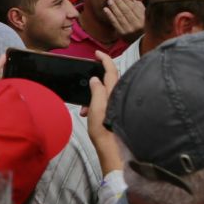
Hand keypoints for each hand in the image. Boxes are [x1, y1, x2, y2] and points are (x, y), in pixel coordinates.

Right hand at [82, 51, 122, 172]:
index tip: (96, 53)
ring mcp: (119, 104)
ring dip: (92, 96)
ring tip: (84, 109)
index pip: (111, 69)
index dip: (104, 59)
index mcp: (114, 92)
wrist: (114, 150)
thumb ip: (96, 91)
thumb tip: (95, 79)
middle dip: (94, 82)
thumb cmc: (105, 131)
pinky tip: (89, 114)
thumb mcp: (96, 108)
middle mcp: (119, 96)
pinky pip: (105, 102)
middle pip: (108, 80)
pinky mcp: (118, 112)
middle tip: (84, 89)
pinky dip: (95, 104)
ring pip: (105, 93)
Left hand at [103, 0, 143, 39]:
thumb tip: (132, 0)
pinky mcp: (122, 33)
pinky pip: (115, 23)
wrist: (138, 42)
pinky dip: (109, 15)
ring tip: (109, 1)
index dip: (127, 2)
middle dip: (119, 3)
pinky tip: (105, 9)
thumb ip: (140, 8)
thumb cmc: (141, 27)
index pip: (134, 8)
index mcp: (143, 20)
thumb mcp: (144, 18)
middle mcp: (137, 25)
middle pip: (126, 11)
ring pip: (120, 16)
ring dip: (114, 7)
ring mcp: (129, 30)